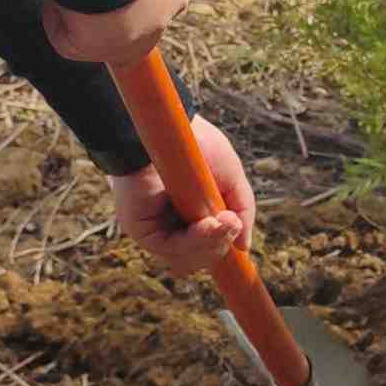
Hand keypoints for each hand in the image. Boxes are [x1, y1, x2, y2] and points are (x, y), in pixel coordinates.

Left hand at [110, 116, 253, 278]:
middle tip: (232, 223)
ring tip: (224, 221)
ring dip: (212, 243)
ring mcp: (156, 229)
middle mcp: (171, 225)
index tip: (241, 245)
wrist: (166, 127)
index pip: (208, 246)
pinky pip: (173, 250)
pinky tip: (209, 223)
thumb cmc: (195, 143)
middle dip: (221, 244)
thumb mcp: (230, 178)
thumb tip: (243, 247)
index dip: (224, 247)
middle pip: (201, 256)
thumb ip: (240, 210)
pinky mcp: (142, 230)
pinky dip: (196, 241)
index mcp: (190, 214)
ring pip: (189, 259)